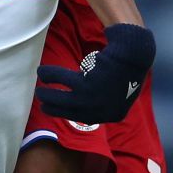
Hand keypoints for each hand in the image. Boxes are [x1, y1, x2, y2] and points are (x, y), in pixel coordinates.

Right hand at [36, 23, 155, 125]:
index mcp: (114, 115)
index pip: (84, 117)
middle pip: (71, 111)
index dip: (65, 113)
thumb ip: (102, 102)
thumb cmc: (124, 71)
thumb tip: (80, 106)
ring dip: (48, 95)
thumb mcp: (118, 93)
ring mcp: (96, 98)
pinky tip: (42, 72)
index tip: (51, 110)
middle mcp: (104, 110)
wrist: (133, 54)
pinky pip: (63, 80)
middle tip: (40, 101)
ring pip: (63, 98)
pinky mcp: (88, 83)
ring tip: (38, 90)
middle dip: (53, 107)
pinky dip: (50, 75)